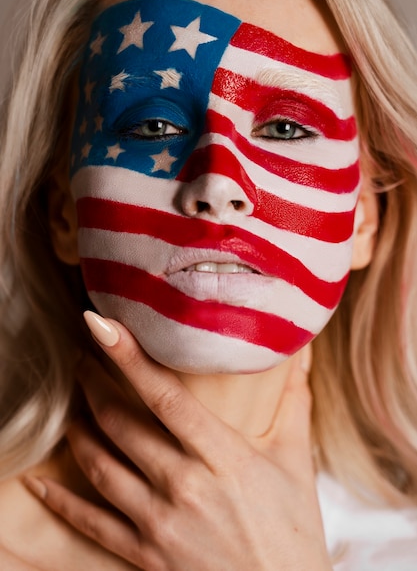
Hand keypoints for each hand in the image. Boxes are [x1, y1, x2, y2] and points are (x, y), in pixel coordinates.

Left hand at [25, 312, 330, 570]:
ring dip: (78, 429)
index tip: (101, 326)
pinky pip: (92, 522)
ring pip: (100, 465)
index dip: (129, 358)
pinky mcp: (145, 554)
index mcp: (223, 457)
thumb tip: (300, 355)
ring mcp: (159, 522)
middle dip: (93, 384)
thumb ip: (294, 404)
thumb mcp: (296, 464)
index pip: (165, 396)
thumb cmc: (292, 533)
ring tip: (71, 404)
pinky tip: (42, 482)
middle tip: (82, 357)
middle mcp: (183, 485)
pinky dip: (62, 499)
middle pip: (121, 424)